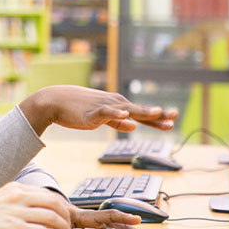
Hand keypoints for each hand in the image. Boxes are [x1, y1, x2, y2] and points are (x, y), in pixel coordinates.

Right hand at [0, 182, 72, 228]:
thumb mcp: (1, 198)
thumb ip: (19, 199)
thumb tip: (37, 207)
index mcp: (16, 188)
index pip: (47, 193)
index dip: (61, 203)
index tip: (66, 212)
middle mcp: (18, 197)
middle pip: (54, 202)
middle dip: (66, 214)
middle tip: (70, 223)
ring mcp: (17, 212)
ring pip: (51, 216)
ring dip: (63, 226)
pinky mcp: (14, 228)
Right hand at [21, 85, 177, 132]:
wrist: (54, 101)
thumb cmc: (76, 109)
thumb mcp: (100, 117)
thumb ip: (116, 122)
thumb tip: (133, 126)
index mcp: (117, 106)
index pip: (141, 113)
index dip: (157, 117)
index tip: (172, 118)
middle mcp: (114, 104)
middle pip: (139, 111)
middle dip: (157, 114)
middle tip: (174, 115)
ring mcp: (104, 107)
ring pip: (126, 110)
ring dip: (141, 111)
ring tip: (157, 112)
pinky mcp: (91, 112)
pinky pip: (105, 113)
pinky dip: (115, 114)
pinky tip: (124, 116)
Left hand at [69, 206, 157, 228]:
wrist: (60, 212)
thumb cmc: (61, 215)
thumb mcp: (62, 217)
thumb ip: (66, 222)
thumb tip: (67, 226)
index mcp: (90, 216)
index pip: (110, 215)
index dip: (124, 217)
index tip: (137, 220)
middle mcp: (100, 219)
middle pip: (121, 225)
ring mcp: (102, 225)